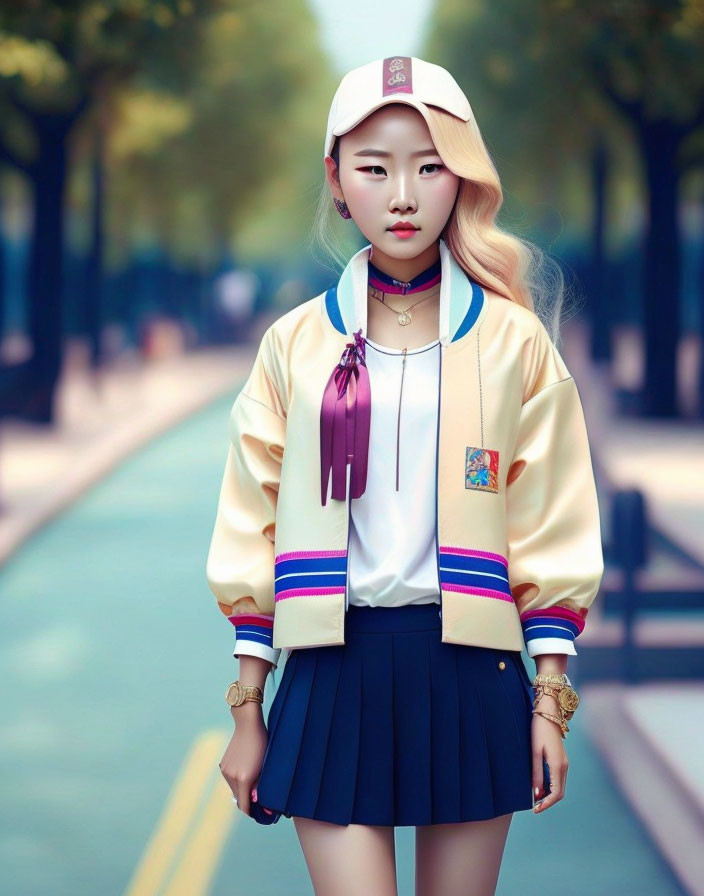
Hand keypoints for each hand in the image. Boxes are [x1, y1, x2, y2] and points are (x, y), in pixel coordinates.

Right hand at [218, 704, 267, 817]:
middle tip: (259, 799)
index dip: (251, 812)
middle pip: (238, 798)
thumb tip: (258, 800)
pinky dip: (237, 780)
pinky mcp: (223, 765)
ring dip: (242, 789)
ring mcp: (225, 771)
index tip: (258, 814)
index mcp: (243, 779)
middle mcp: (232, 777)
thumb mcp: (265, 766)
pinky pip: (230, 779)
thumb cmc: (261, 744)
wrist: (247, 725)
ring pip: (233, 788)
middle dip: (247, 800)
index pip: (244, 805)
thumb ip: (260, 785)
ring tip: (253, 781)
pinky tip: (246, 771)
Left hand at [531, 694, 567, 813]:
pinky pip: (558, 778)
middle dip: (548, 801)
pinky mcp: (561, 759)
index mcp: (558, 766)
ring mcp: (564, 763)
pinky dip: (551, 786)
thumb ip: (536, 773)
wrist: (548, 713)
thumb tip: (536, 793)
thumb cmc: (539, 730)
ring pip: (560, 786)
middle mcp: (564, 766)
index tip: (535, 809)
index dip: (546, 804)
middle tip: (534, 806)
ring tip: (535, 797)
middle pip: (560, 792)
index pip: (556, 794)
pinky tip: (540, 785)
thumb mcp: (534, 752)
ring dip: (549, 794)